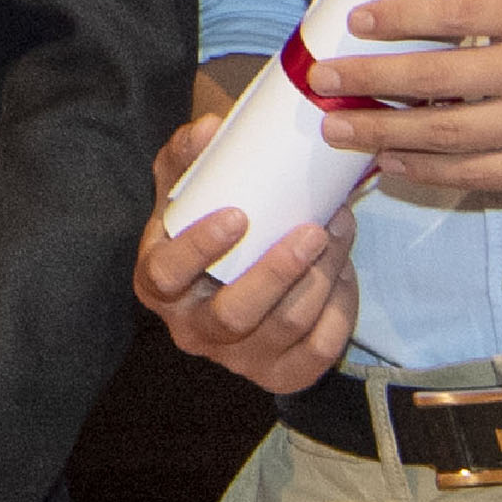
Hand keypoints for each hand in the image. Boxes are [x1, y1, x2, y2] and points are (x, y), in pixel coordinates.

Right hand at [135, 108, 361, 392]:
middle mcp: (193, 330)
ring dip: (321, 278)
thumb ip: (189, 156)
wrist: (230, 282)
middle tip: (313, 229)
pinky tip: (343, 271)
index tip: (238, 215)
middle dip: (279, 272)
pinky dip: (340, 308)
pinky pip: (319, 350)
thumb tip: (211, 127)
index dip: (199, 249)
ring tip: (338, 233)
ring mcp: (238, 359)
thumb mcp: (186, 192)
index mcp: (158, 285)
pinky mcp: (282, 375)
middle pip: (234, 314)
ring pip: (286, 328)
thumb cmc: (206, 229)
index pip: (166, 275)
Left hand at [303, 0, 501, 205]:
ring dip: (381, 131)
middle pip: (433, 76)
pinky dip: (425, 168)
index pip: (453, 10)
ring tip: (337, 128)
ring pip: (444, 131)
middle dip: (366, 78)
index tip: (352, 22)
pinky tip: (391, 163)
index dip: (396, 17)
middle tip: (321, 79)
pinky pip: (475, 172)